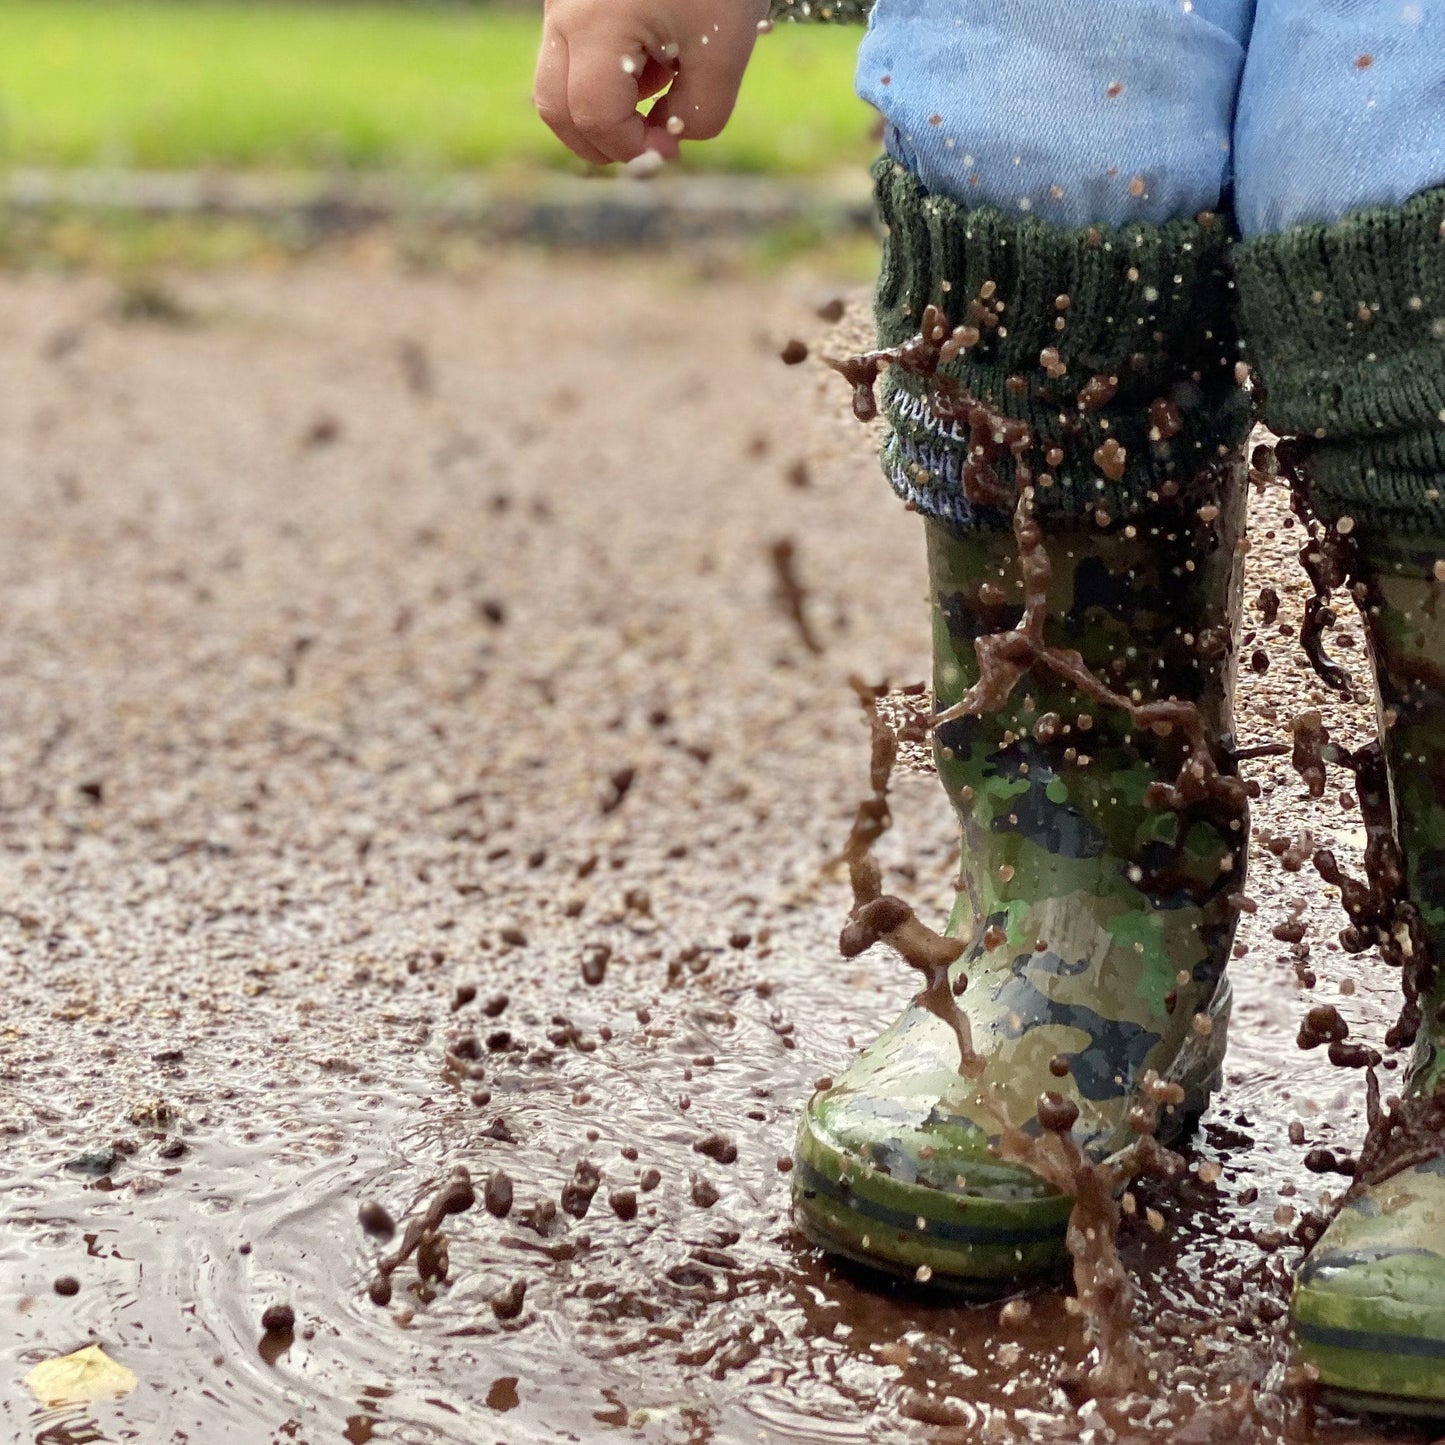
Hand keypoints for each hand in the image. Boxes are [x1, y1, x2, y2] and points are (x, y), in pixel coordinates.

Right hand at [534, 0, 769, 165]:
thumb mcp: (724, 52)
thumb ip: (699, 114)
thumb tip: (670, 140)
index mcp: (595, 28)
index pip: (594, 118)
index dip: (631, 148)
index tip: (670, 148)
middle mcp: (565, 15)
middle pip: (555, 108)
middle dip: (600, 141)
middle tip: (648, 145)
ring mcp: (563, 2)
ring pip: (557, 82)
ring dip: (601, 110)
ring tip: (659, 90)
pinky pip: (572, 52)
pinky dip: (605, 75)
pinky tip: (653, 58)